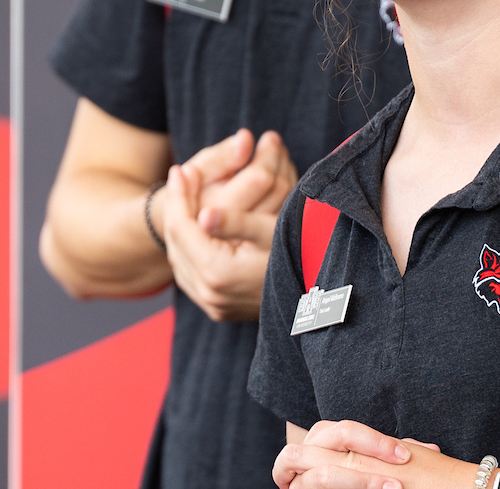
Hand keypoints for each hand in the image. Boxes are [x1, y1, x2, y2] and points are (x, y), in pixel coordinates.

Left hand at [159, 130, 298, 321]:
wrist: (322, 300)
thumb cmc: (302, 256)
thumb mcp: (271, 232)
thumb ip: (235, 222)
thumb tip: (204, 214)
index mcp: (217, 273)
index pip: (181, 227)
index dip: (180, 194)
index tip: (180, 168)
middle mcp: (210, 294)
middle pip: (176, 243)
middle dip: (177, 207)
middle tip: (180, 176)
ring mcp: (213, 305)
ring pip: (180, 259)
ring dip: (181, 227)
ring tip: (186, 197)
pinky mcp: (219, 310)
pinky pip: (192, 273)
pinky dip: (190, 247)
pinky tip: (196, 228)